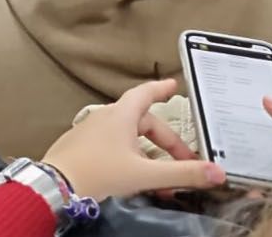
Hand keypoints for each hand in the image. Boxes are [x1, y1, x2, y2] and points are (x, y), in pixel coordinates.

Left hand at [42, 79, 224, 199]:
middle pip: (142, 122)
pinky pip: (112, 147)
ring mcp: (90, 132)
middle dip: (165, 141)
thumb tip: (217, 172)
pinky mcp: (81, 148)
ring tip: (163, 178)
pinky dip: (130, 158)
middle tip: (184, 160)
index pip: (145, 94)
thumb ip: (182, 174)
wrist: (54, 186)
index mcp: (120, 115)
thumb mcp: (145, 175)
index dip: (161, 89)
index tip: (173, 85)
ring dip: (149, 154)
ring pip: (128, 138)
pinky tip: (135, 179)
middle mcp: (104, 118)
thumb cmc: (99, 173)